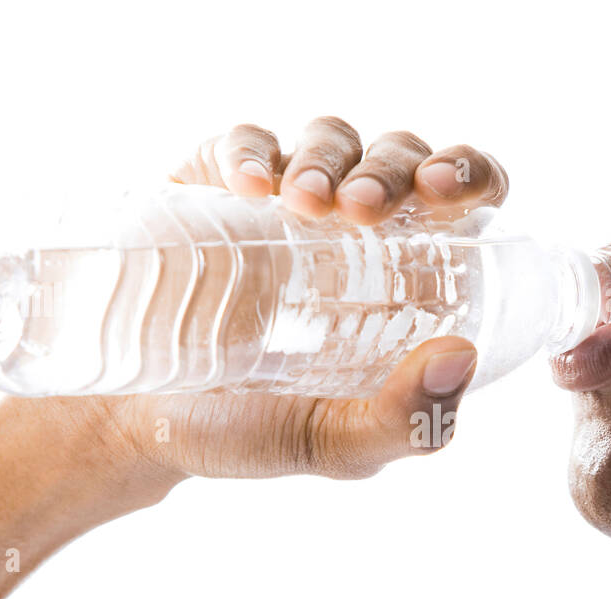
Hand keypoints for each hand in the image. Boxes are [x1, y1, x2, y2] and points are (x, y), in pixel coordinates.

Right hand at [96, 116, 509, 481]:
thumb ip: (406, 421)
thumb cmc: (252, 431)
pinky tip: (248, 184)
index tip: (445, 192)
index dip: (471, 174)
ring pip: (333, 142)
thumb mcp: (336, 444)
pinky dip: (251, 151)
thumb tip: (462, 358)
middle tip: (362, 208)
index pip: (465, 199)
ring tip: (305, 204)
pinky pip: (246, 142)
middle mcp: (357, 229)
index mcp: (407, 279)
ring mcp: (287, 202)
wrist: (139, 424)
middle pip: (402, 158)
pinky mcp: (218, 185)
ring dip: (328, 159)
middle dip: (392, 168)